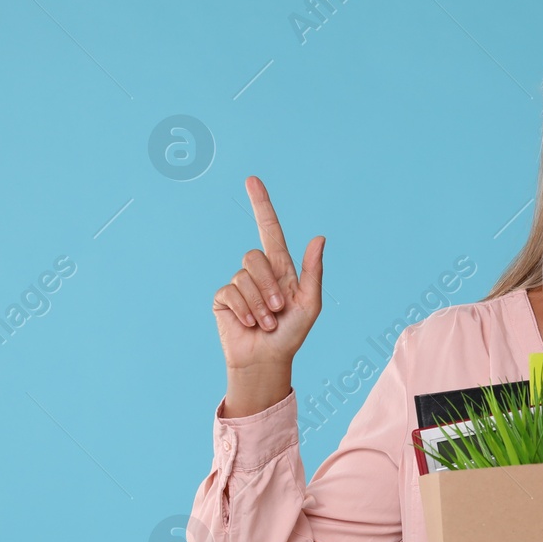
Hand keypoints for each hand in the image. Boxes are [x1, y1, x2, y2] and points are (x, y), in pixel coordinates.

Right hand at [212, 175, 323, 376]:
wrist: (268, 360)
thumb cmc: (292, 334)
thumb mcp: (310, 304)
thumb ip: (313, 271)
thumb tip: (319, 237)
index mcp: (280, 268)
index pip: (269, 230)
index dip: (261, 205)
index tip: (252, 180)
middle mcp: (258, 272)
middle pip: (254, 256)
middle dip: (268, 285)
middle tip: (278, 311)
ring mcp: (238, 285)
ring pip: (243, 277)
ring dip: (259, 304)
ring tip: (266, 323)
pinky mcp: (223, 299)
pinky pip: (230, 293)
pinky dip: (244, 311)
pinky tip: (249, 324)